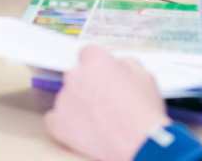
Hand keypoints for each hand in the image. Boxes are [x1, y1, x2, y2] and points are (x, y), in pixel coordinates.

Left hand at [45, 46, 167, 160]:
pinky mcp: (59, 122)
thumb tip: (117, 64)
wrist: (143, 146)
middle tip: (104, 102)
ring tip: (99, 122)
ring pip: (67, 97)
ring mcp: (64, 98)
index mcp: (94, 60)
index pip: (88, 54)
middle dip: (88, 86)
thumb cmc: (147, 113)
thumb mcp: (145, 77)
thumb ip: (126, 64)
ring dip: (78, 105)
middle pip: (76, 75)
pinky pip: (54, 119)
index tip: (104, 78)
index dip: (98, 68)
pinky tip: (80, 130)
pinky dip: (64, 124)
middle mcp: (74, 75)